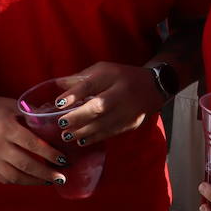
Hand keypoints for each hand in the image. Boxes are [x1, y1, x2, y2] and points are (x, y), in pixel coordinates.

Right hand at [0, 95, 68, 185]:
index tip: (63, 159)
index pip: (33, 145)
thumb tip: (51, 120)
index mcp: (8, 129)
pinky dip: (18, 181)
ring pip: (16, 176)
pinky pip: (3, 178)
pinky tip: (29, 180)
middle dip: (47, 173)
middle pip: (27, 165)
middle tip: (61, 178)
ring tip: (48, 181)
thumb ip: (30, 113)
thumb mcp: (11, 105)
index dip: (50, 154)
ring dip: (34, 181)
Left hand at [49, 62, 164, 146]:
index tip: (58, 103)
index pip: (91, 84)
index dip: (75, 94)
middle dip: (79, 116)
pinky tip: (81, 140)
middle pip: (99, 106)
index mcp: (112, 76)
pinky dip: (95, 138)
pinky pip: (110, 133)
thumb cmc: (121, 77)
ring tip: (67, 135)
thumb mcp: (102, 70)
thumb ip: (81, 79)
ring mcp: (129, 110)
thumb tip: (56, 86)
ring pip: (104, 123)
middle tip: (61, 123)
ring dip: (84, 131)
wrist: (154, 87)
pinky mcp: (131, 124)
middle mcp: (122, 93)